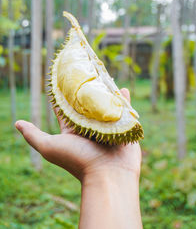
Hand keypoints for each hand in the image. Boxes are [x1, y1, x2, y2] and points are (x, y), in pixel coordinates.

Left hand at [15, 88, 141, 181]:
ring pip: (106, 106)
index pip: (67, 110)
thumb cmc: (78, 160)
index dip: (64, 97)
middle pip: (88, 105)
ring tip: (105, 79)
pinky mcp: (124, 128)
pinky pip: (124, 111)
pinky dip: (124, 101)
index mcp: (74, 129)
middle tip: (87, 75)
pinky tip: (123, 90)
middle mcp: (90, 128)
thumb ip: (33, 135)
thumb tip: (17, 122)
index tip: (63, 82)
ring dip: (106, 94)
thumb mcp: (50, 147)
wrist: (108, 176)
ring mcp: (108, 127)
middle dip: (87, 92)